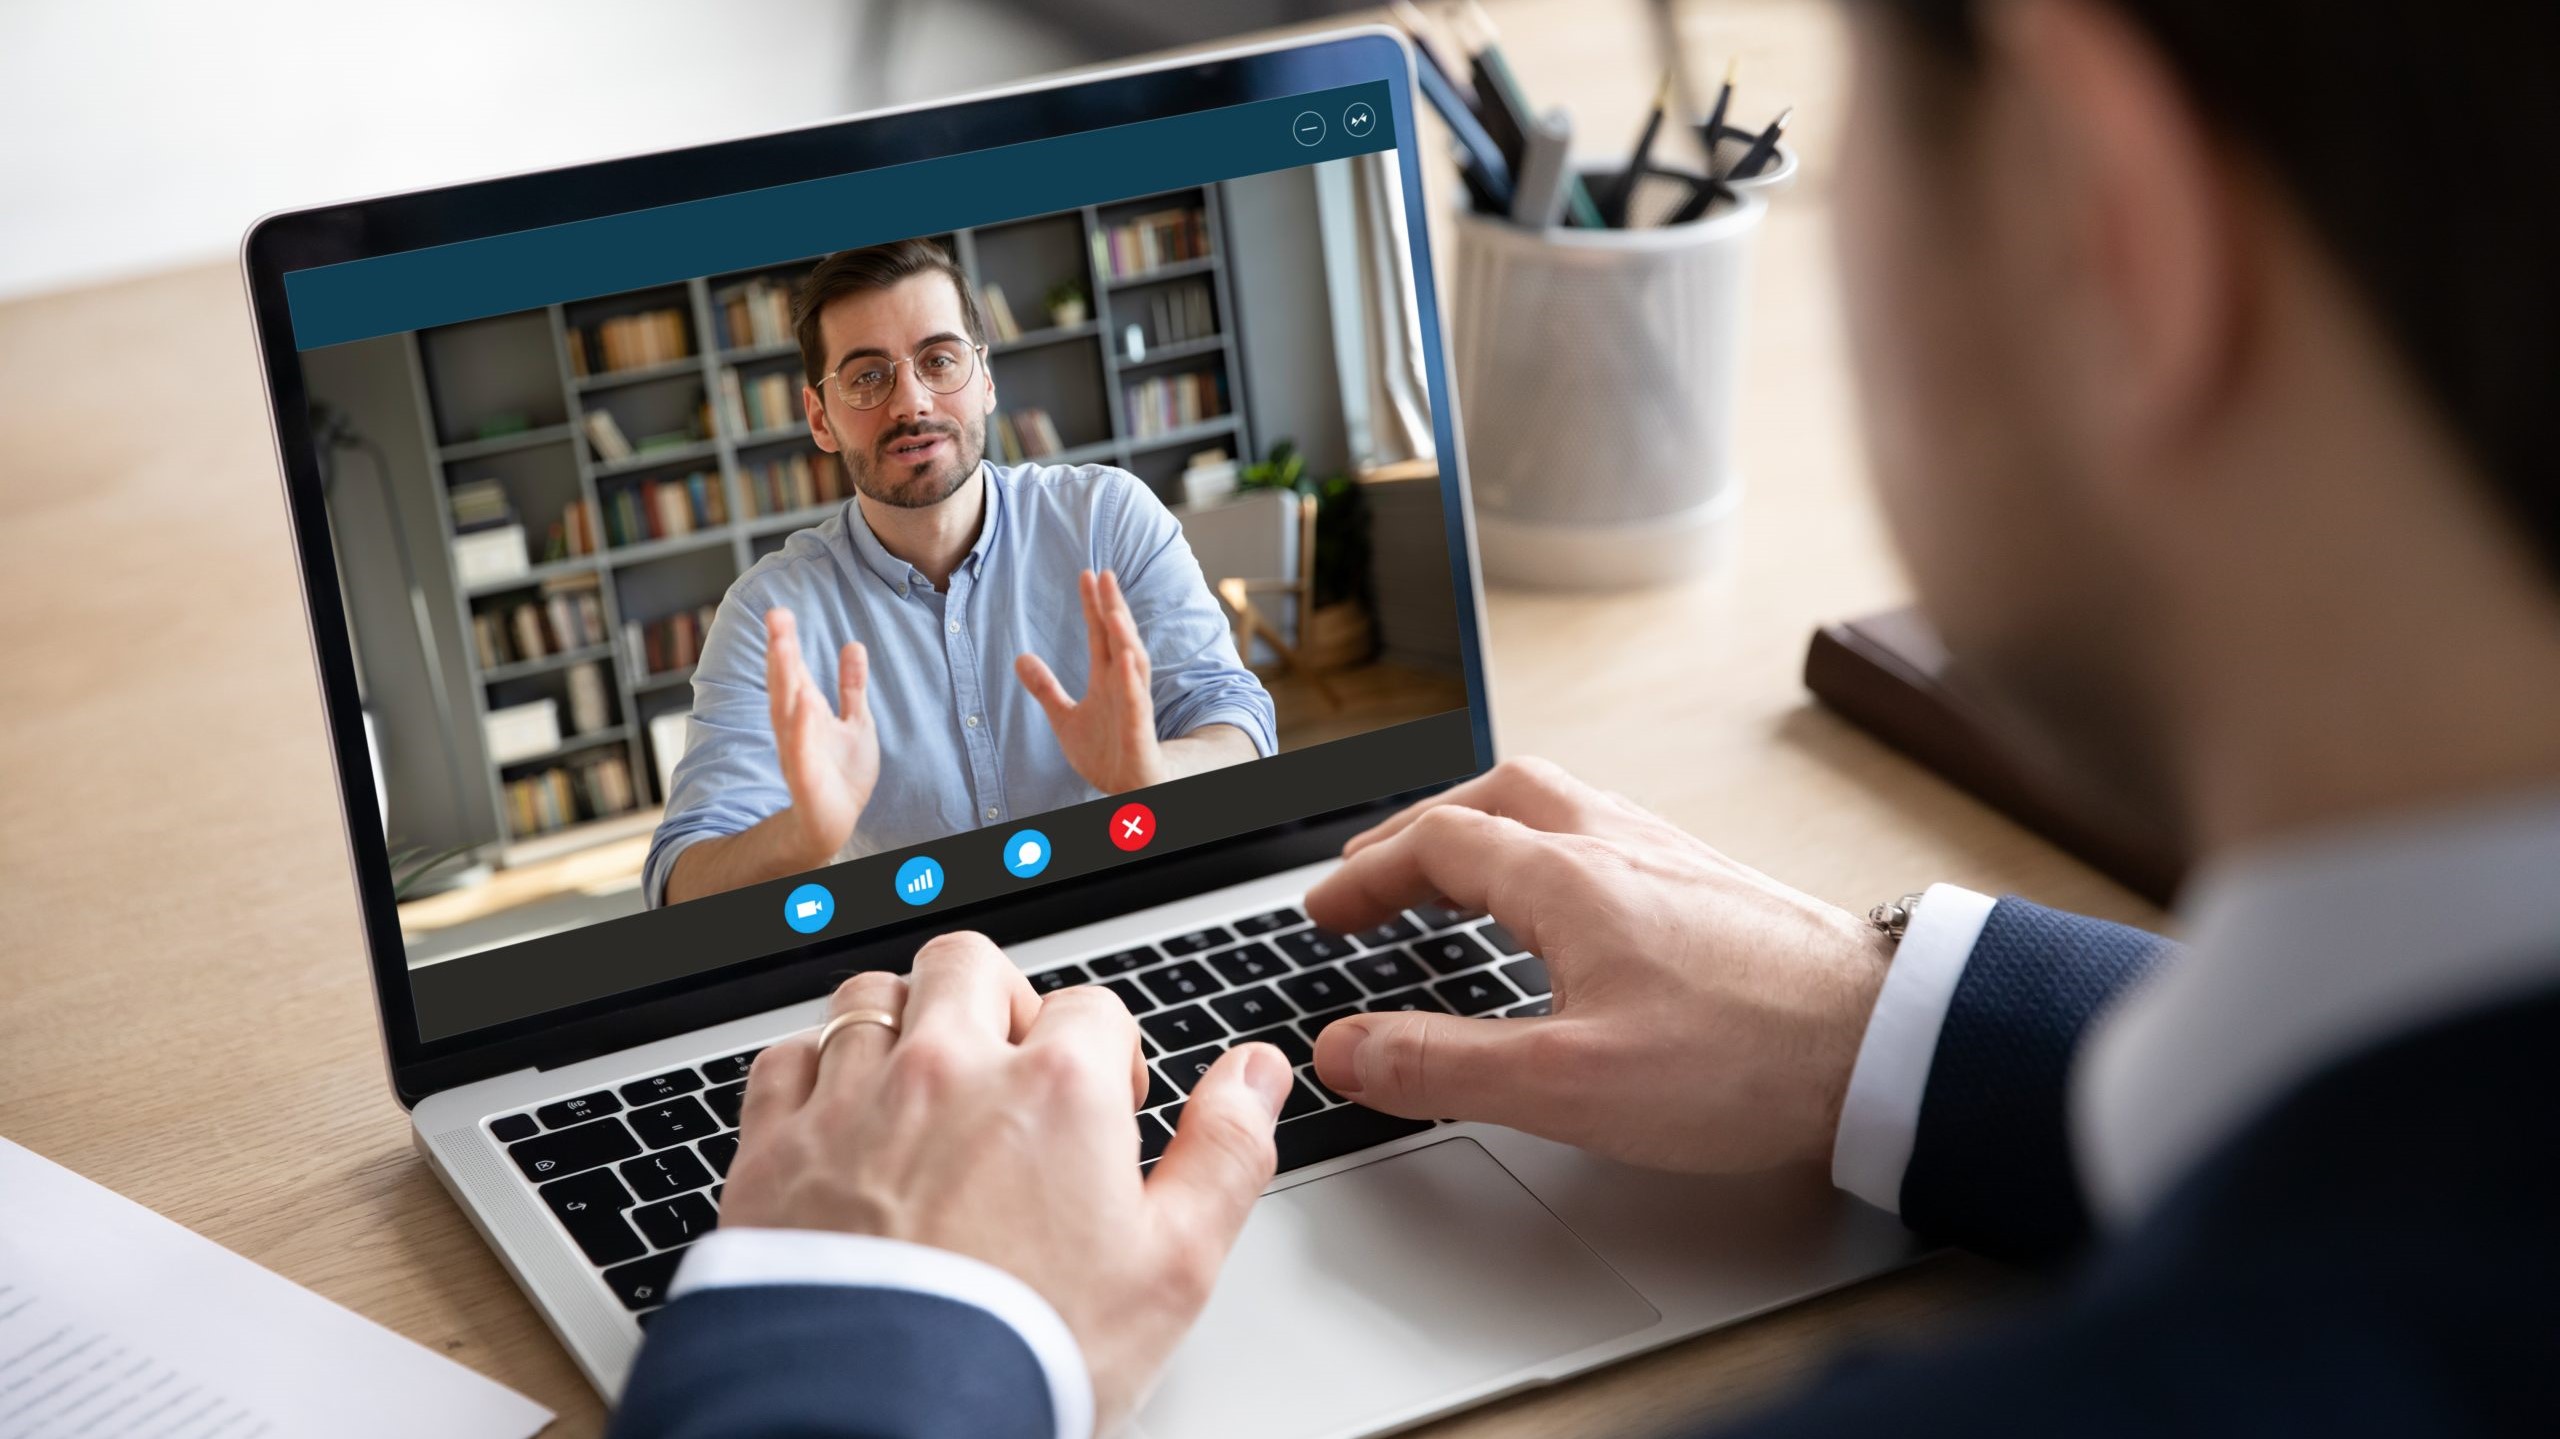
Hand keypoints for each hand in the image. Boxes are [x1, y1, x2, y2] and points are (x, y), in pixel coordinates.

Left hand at [723, 935, 1292, 1430]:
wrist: (887, 1428)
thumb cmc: (1031, 1354)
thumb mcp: (1174, 1267)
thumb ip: (1227, 1152)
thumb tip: (1257, 1072)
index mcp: (1055, 1086)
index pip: (1093, 1008)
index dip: (1109, 1059)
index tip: (1104, 1117)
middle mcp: (947, 1069)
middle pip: (971, 963)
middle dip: (999, 1002)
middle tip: (1012, 1074)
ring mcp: (851, 1102)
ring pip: (873, 997)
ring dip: (905, 1024)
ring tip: (927, 1091)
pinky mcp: (772, 1150)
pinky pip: (786, 1057)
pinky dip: (814, 1072)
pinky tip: (841, 1120)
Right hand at [765, 607, 877, 865]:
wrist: (835, 820)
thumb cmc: (842, 773)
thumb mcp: (856, 721)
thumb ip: (852, 686)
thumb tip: (853, 645)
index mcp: (807, 711)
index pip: (794, 670)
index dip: (786, 642)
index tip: (779, 611)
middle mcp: (796, 727)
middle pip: (785, 683)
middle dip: (780, 651)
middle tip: (776, 616)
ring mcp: (798, 751)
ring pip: (786, 711)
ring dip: (784, 680)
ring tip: (784, 647)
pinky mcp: (805, 777)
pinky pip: (800, 750)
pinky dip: (801, 727)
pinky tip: (803, 702)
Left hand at [1016, 570, 1169, 792]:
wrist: (1128, 791)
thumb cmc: (1105, 752)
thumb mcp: (1065, 717)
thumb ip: (1045, 688)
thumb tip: (1020, 657)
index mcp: (1108, 680)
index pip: (1101, 635)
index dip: (1094, 605)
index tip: (1088, 574)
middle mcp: (1124, 687)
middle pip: (1119, 640)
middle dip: (1113, 608)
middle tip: (1105, 575)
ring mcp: (1134, 707)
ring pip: (1133, 665)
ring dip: (1125, 637)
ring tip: (1113, 610)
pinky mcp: (1139, 731)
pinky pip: (1137, 703)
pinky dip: (1133, 682)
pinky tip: (1128, 659)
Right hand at [1303, 757, 1893, 1173]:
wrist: (1886, 1043)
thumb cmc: (1744, 1060)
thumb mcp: (1566, 1083)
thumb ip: (1441, 1065)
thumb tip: (1344, 1050)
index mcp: (1567, 876)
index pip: (1434, 843)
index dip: (1365, 876)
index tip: (1324, 913)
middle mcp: (1618, 844)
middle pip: (1492, 797)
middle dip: (1418, 830)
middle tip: (1376, 874)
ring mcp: (1672, 857)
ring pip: (1554, 804)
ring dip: (1485, 826)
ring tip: (1456, 872)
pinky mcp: (1714, 885)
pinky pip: (1605, 830)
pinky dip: (1548, 845)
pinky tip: (1568, 897)